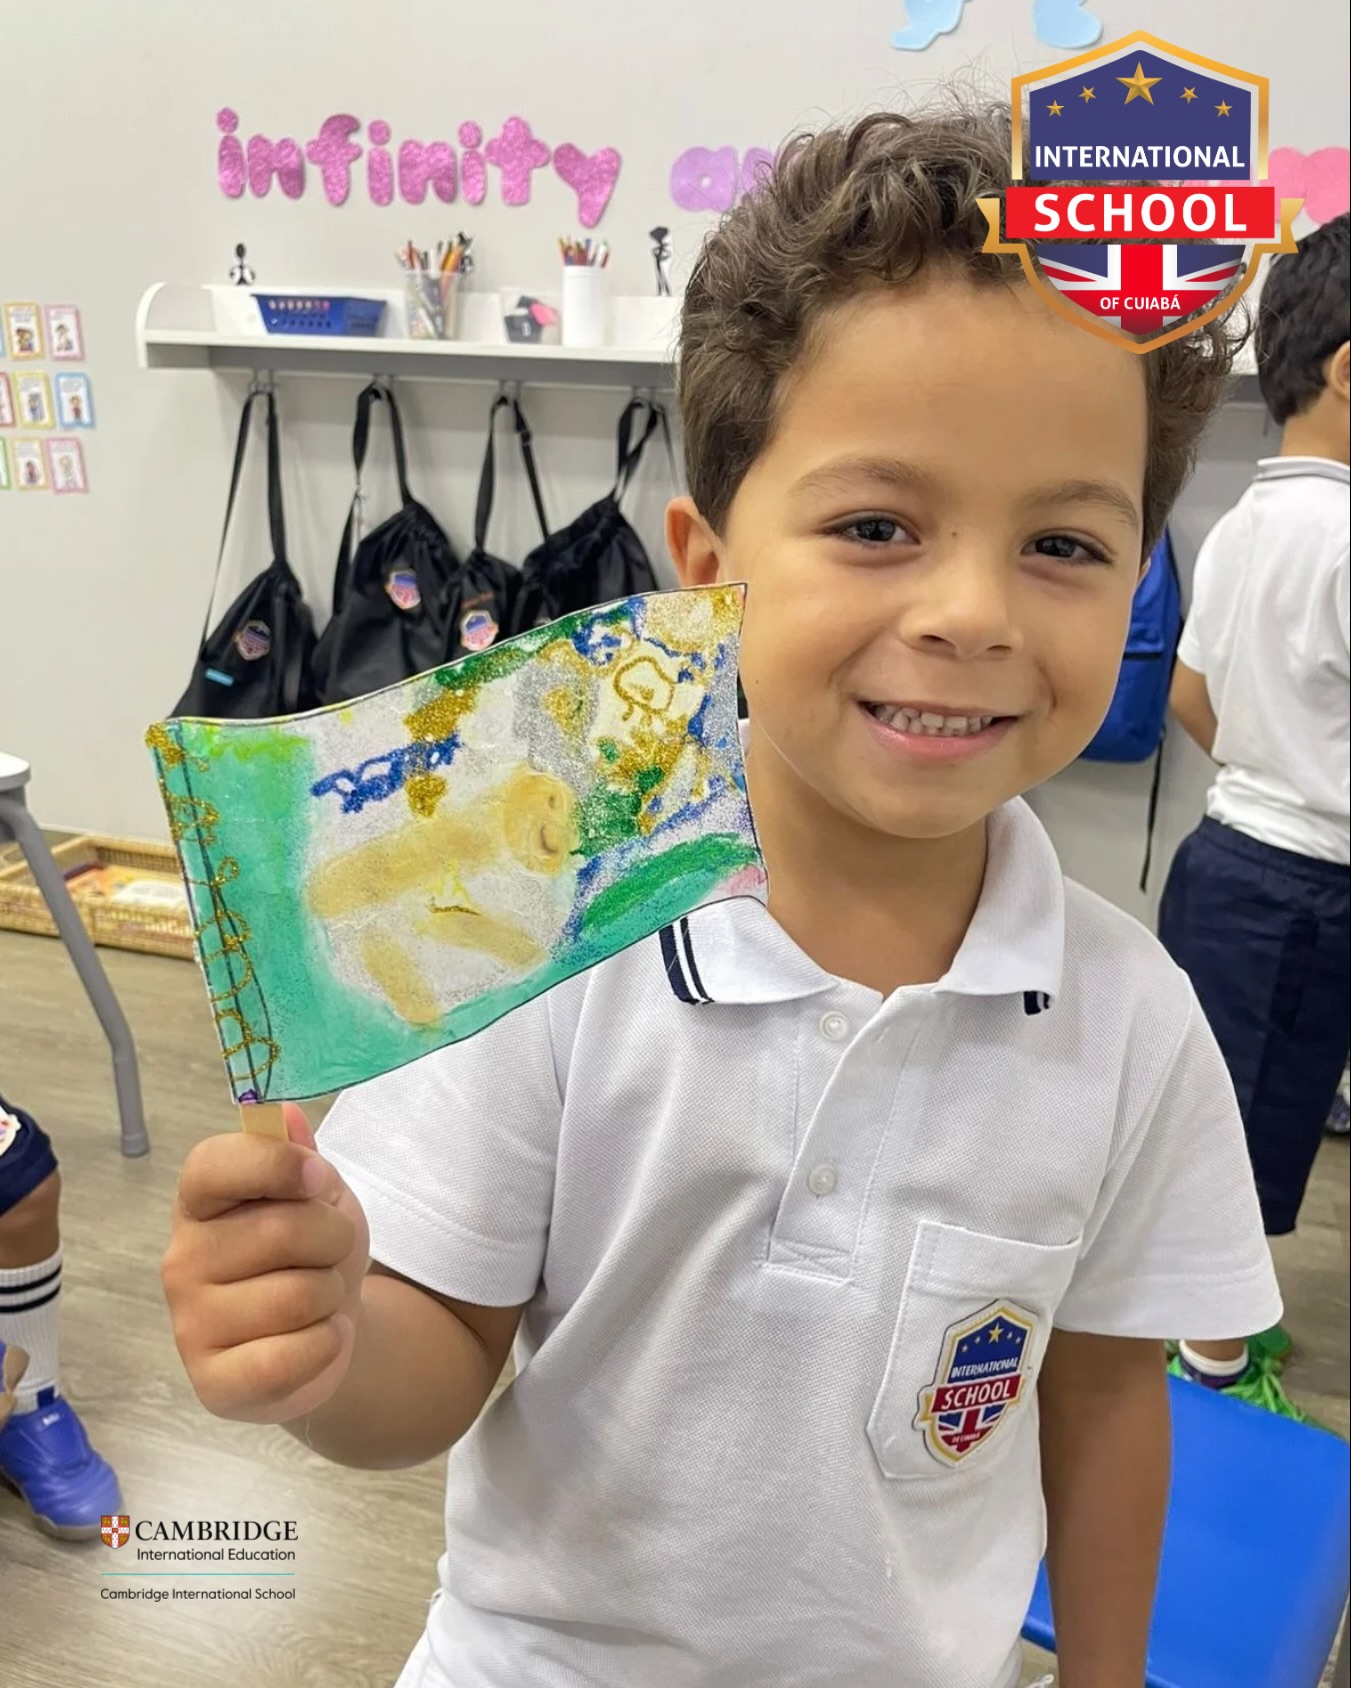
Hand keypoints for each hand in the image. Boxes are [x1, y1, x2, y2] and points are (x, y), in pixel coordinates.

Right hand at [162, 1105, 369, 1423]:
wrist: (326, 1331)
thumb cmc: (312, 1251)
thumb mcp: (318, 1193)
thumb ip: (299, 1155)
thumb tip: (285, 1112)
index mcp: (201, 1201)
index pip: (211, 1165)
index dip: (275, 1164)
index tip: (318, 1178)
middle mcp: (182, 1258)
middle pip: (280, 1231)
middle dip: (333, 1238)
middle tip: (329, 1252)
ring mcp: (191, 1324)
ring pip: (296, 1295)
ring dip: (331, 1294)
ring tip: (318, 1298)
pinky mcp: (214, 1382)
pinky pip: (291, 1356)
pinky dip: (328, 1344)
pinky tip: (318, 1339)